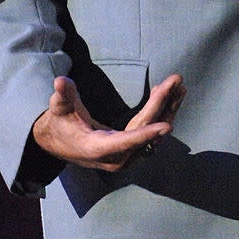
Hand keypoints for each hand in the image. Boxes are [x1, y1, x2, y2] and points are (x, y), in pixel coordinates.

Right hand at [32, 73, 185, 171]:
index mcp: (97, 148)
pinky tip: (168, 97)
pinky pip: (150, 134)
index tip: (167, 126)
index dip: (146, 135)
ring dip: (167, 108)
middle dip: (162, 105)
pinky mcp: (130, 151)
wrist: (59, 144)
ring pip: (152, 134)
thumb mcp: (58, 109)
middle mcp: (115, 158)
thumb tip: (60, 81)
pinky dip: (161, 114)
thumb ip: (63, 96)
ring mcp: (124, 157)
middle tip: (176, 81)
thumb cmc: (60, 124)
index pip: (126, 142)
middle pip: (145, 132)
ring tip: (179, 86)